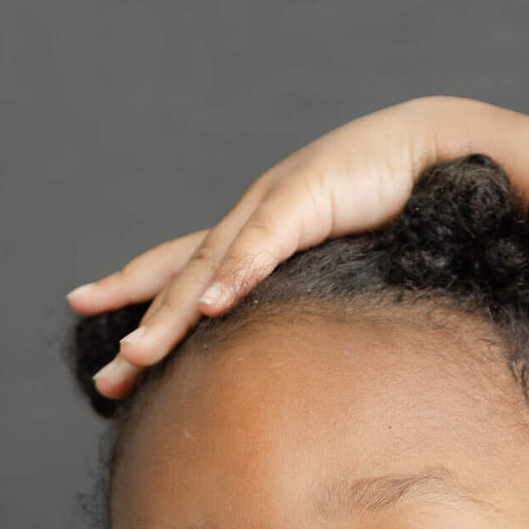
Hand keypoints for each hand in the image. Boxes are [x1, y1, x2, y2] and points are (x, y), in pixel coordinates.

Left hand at [66, 96, 474, 400]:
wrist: (434, 151)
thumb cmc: (395, 207)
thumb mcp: (340, 267)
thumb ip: (309, 304)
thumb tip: (306, 362)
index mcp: (253, 234)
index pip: (182, 268)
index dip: (134, 291)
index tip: (94, 321)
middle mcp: (249, 218)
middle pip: (181, 280)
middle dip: (140, 329)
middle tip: (106, 377)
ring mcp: (272, 206)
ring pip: (209, 268)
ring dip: (171, 315)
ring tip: (136, 354)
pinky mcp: (307, 198)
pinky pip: (264, 243)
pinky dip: (236, 275)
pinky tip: (211, 306)